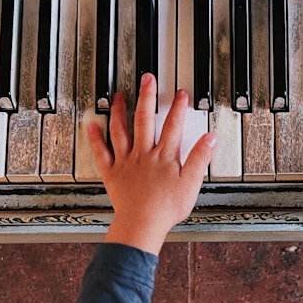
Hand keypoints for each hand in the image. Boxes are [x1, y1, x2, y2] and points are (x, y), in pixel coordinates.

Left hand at [89, 73, 215, 254]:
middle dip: (147, 97)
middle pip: (145, 119)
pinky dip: (96, 138)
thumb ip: (200, 159)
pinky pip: (102, 152)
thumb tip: (209, 139)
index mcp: (164, 156)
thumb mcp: (191, 183)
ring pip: (121, 130)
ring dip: (120, 111)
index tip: (180, 93)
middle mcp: (144, 154)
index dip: (178, 108)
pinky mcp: (112, 172)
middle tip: (147, 79)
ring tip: (119, 96)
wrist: (142, 223)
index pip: (173, 125)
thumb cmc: (166, 208)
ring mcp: (126, 161)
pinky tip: (92, 125)